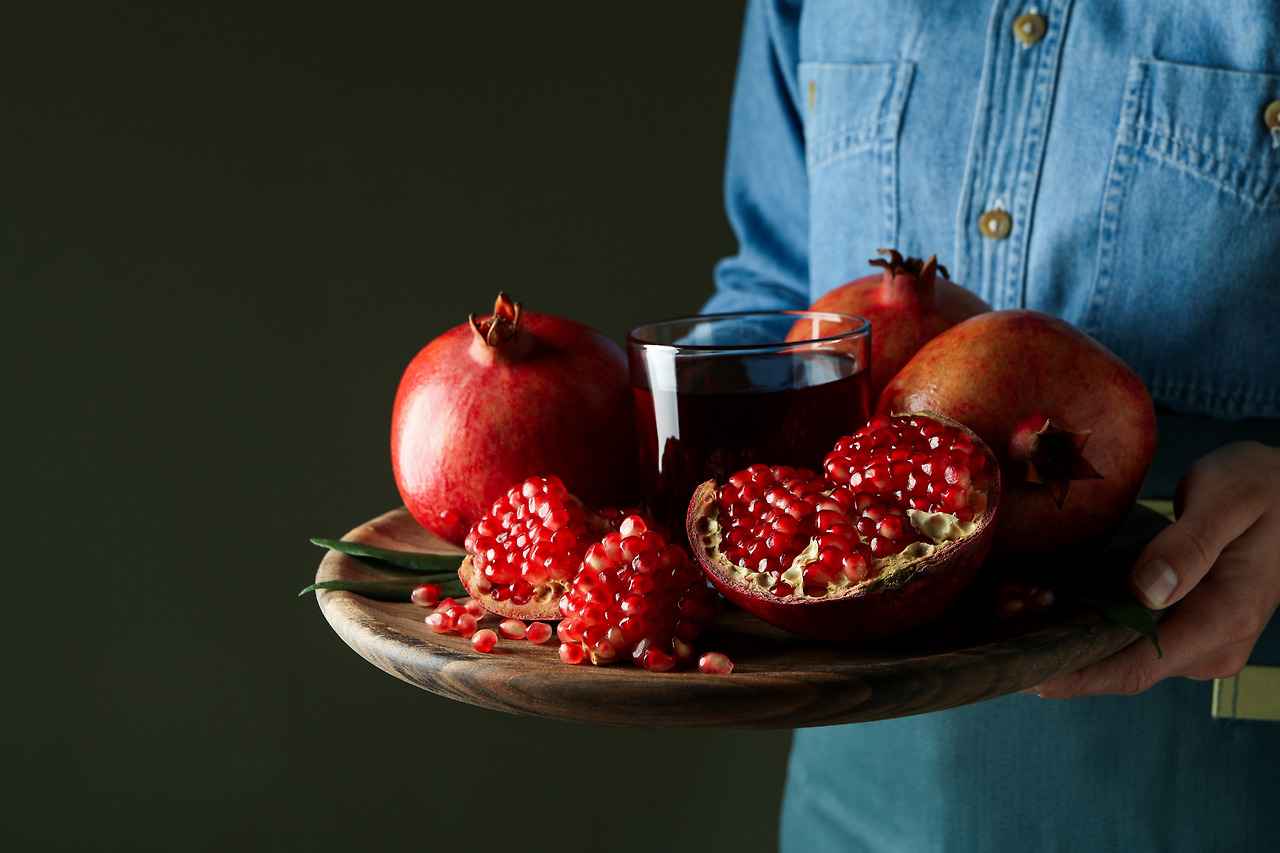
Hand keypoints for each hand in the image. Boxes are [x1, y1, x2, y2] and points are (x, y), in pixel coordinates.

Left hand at [1027, 441, 1279, 698]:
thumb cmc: (1261, 486)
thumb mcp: (1228, 498)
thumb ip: (1189, 544)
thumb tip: (1147, 591)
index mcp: (1224, 617)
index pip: (1138, 666)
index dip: (1077, 673)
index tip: (1025, 667)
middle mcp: (1212, 645)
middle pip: (1121, 665)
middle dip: (1059, 648)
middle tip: (1004, 612)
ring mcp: (1199, 642)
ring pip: (1121, 654)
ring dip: (1068, 635)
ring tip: (1015, 600)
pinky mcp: (1184, 627)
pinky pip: (1130, 637)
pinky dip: (1086, 622)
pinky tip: (1046, 597)